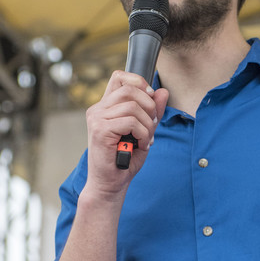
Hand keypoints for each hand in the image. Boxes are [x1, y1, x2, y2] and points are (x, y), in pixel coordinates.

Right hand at [85, 70, 168, 194]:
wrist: (111, 183)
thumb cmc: (124, 160)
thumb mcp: (144, 131)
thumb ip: (152, 112)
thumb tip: (162, 91)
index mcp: (106, 107)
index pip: (120, 77)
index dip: (138, 82)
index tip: (150, 99)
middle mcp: (98, 109)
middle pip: (130, 89)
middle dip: (149, 106)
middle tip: (152, 125)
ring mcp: (97, 119)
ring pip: (133, 106)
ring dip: (148, 124)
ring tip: (146, 139)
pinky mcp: (100, 130)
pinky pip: (131, 122)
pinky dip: (143, 134)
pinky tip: (141, 145)